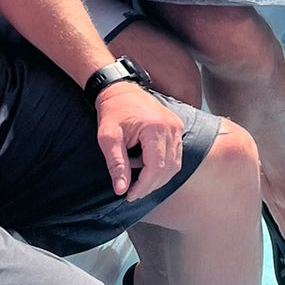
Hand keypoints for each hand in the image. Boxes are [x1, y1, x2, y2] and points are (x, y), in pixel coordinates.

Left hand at [95, 82, 183, 198]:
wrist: (120, 89)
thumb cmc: (112, 111)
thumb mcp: (108, 138)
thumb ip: (117, 164)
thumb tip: (121, 189)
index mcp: (155, 128)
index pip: (156, 167)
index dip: (143, 186)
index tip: (129, 196)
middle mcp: (171, 128)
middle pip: (168, 168)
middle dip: (151, 185)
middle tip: (133, 192)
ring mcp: (177, 126)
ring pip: (175, 164)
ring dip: (158, 177)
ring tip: (138, 178)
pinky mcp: (177, 127)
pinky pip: (175, 154)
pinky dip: (163, 166)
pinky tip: (145, 166)